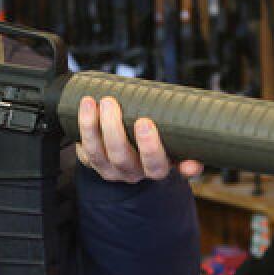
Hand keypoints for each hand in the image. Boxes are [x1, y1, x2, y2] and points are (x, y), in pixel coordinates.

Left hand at [75, 96, 203, 182]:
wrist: (137, 157)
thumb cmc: (161, 145)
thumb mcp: (177, 150)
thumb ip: (187, 154)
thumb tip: (194, 164)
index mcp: (155, 169)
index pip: (154, 165)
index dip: (149, 146)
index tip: (145, 122)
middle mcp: (132, 173)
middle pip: (120, 156)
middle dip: (113, 128)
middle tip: (111, 102)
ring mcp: (110, 170)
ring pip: (96, 153)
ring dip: (90, 126)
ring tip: (90, 102)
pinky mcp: (93, 163)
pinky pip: (83, 152)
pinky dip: (80, 133)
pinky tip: (79, 114)